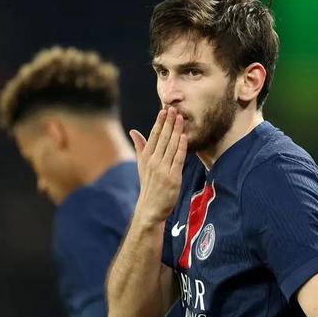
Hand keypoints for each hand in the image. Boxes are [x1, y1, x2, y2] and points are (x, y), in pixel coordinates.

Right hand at [129, 107, 187, 224]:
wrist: (150, 208)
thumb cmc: (148, 185)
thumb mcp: (142, 165)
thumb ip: (140, 147)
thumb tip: (133, 131)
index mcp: (146, 157)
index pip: (153, 136)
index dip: (159, 122)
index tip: (164, 110)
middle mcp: (153, 162)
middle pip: (162, 138)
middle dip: (169, 122)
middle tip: (174, 108)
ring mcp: (163, 170)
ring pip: (171, 146)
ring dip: (176, 131)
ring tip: (181, 118)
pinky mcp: (173, 178)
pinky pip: (178, 159)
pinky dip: (181, 147)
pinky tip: (184, 137)